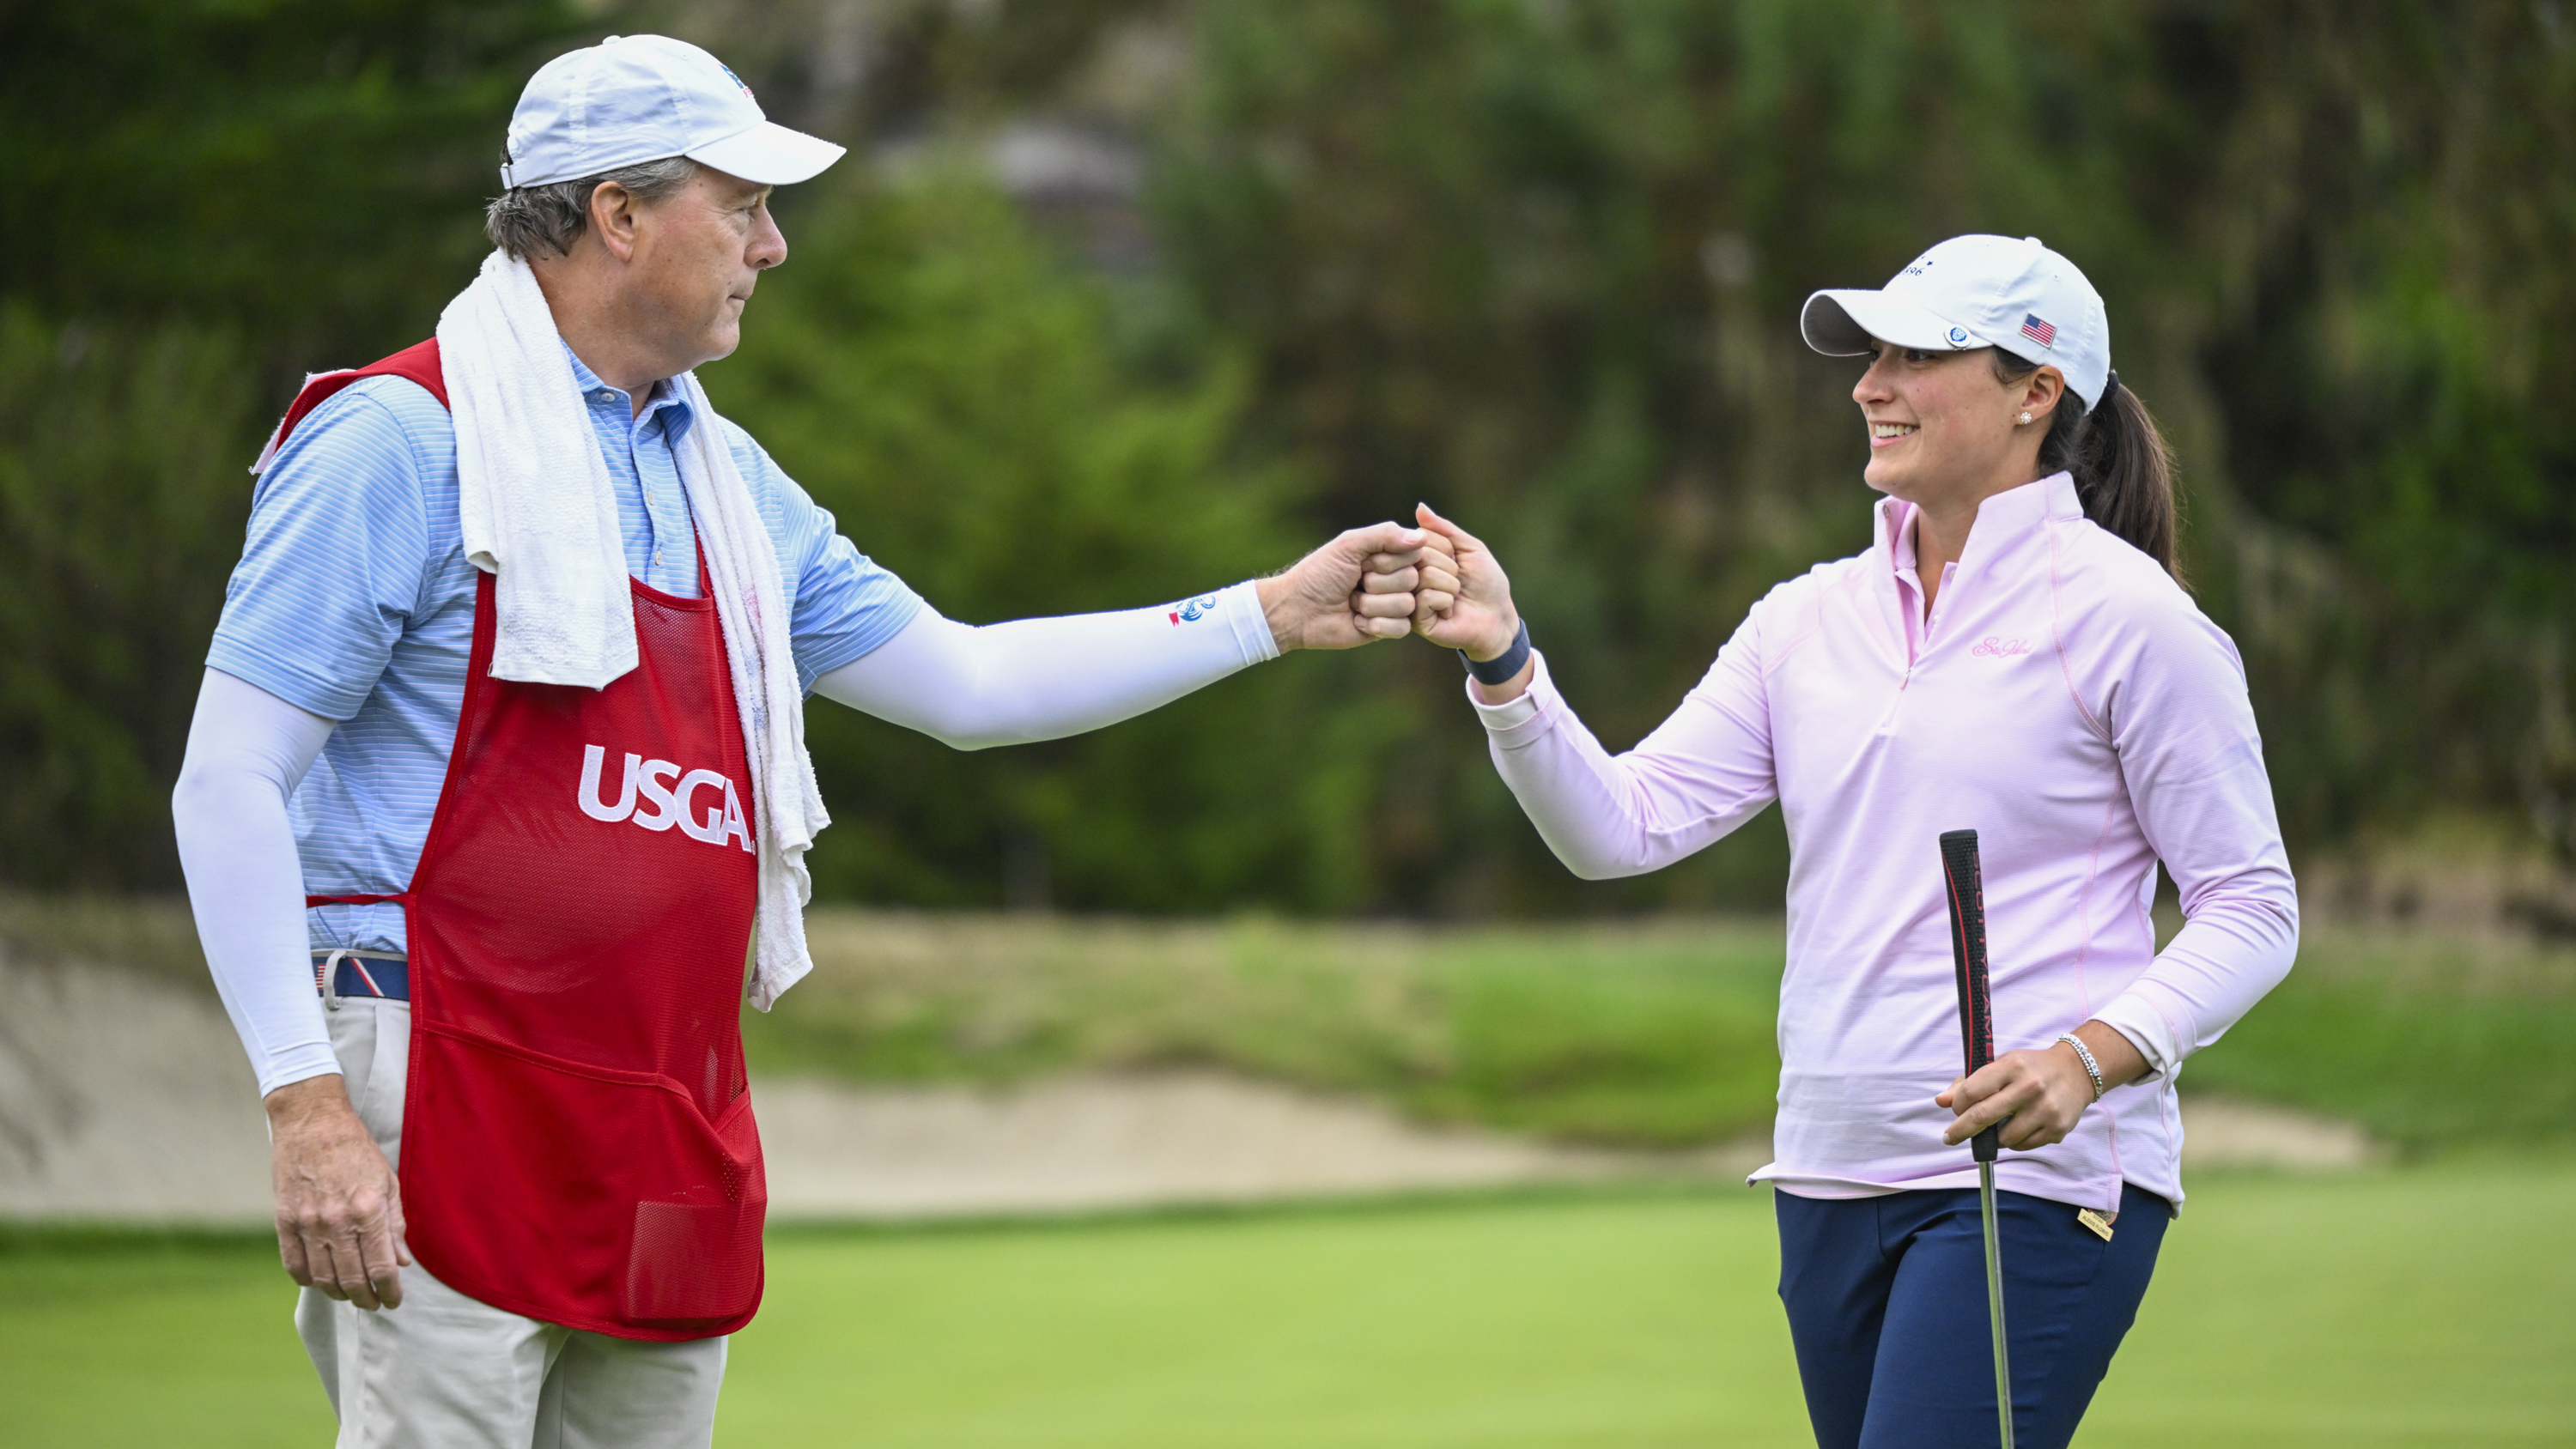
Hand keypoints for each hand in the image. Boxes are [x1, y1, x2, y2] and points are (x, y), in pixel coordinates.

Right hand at [266, 1075, 409, 1309]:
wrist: (312, 1122)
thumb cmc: (356, 1150)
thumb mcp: (388, 1181)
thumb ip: (395, 1225)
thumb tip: (402, 1262)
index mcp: (369, 1209)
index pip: (381, 1267)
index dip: (390, 1291)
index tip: (394, 1300)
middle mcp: (337, 1220)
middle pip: (352, 1279)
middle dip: (366, 1299)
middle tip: (374, 1304)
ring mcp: (307, 1222)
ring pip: (322, 1278)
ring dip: (339, 1294)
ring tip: (350, 1295)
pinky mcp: (284, 1220)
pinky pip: (293, 1264)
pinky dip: (307, 1280)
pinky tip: (320, 1281)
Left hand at [1258, 522, 1431, 650]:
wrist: (1299, 609)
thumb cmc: (1320, 573)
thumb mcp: (1349, 545)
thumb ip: (1385, 535)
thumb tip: (1422, 537)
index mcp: (1390, 554)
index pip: (1414, 553)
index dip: (1386, 561)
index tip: (1362, 562)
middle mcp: (1397, 578)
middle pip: (1412, 580)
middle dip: (1376, 583)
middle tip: (1354, 584)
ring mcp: (1394, 604)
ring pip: (1406, 604)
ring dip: (1371, 605)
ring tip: (1352, 603)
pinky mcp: (1389, 629)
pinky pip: (1401, 628)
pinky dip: (1374, 624)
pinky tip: (1356, 621)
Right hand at [1408, 504, 1528, 696]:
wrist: (1498, 618)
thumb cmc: (1486, 583)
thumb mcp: (1470, 549)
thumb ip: (1445, 529)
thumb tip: (1420, 507)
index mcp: (1419, 558)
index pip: (1420, 537)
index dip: (1447, 548)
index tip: (1457, 562)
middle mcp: (1409, 576)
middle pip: (1421, 555)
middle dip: (1450, 567)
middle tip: (1459, 582)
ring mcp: (1409, 598)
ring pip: (1424, 576)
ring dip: (1450, 585)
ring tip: (1455, 597)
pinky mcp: (1414, 621)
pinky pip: (1424, 599)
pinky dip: (1445, 602)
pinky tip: (1449, 611)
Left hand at [1937, 1020, 2146, 1151]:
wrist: (2077, 1071)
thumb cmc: (2031, 1067)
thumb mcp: (2000, 1063)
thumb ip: (1968, 1082)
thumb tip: (1941, 1101)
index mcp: (2012, 1066)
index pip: (1972, 1091)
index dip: (1958, 1105)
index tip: (1956, 1110)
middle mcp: (2029, 1087)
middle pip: (1982, 1117)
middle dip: (1960, 1131)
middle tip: (1949, 1138)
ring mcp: (2045, 1110)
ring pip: (2003, 1138)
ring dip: (1994, 1137)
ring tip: (2000, 1124)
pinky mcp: (2057, 1128)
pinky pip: (2023, 1145)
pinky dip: (2015, 1141)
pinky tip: (2020, 1127)